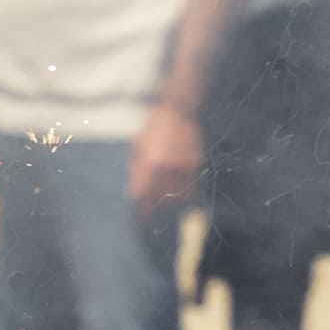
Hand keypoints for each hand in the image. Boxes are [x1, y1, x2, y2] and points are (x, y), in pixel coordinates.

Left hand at [127, 97, 206, 211]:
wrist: (177, 113)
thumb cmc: (152, 129)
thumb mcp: (137, 146)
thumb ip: (135, 170)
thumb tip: (133, 191)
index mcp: (151, 163)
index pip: (145, 193)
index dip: (142, 207)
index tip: (139, 216)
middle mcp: (168, 168)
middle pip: (161, 197)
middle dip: (154, 208)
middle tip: (149, 213)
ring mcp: (184, 167)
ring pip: (178, 196)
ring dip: (169, 204)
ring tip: (161, 206)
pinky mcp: (196, 165)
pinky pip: (192, 189)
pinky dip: (185, 197)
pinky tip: (178, 198)